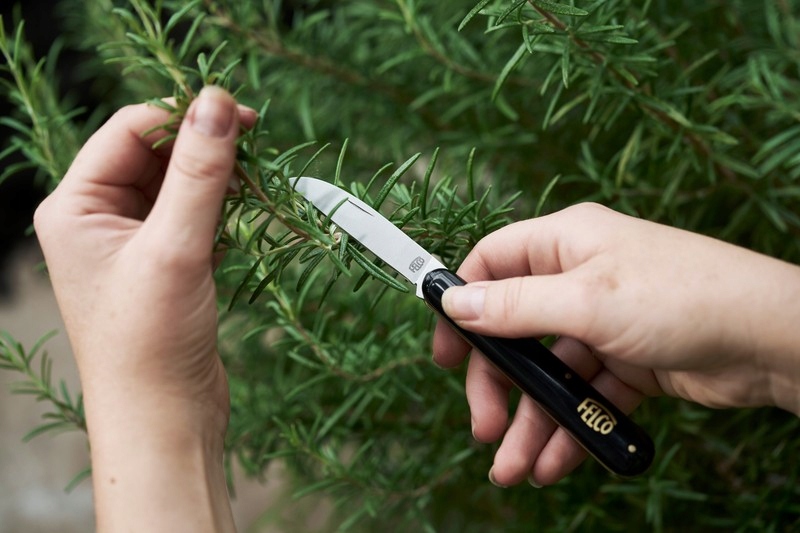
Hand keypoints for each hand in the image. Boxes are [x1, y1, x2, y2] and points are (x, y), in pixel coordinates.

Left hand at [34, 87, 255, 531]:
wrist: (163, 418)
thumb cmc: (150, 342)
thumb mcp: (174, 249)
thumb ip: (199, 173)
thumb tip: (217, 104)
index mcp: (76, 206)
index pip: (130, 130)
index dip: (184, 117)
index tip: (240, 117)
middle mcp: (98, 218)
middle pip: (156, 153)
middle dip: (206, 149)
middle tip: (255, 148)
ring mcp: (132, 242)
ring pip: (180, 184)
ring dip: (219, 180)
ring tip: (256, 189)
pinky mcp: (164, 264)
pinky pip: (194, 215)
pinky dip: (222, 211)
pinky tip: (244, 220)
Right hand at [433, 202, 799, 486]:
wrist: (768, 340)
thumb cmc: (681, 297)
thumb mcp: (585, 300)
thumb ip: (514, 305)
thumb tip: (454, 302)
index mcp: (565, 243)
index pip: (492, 265)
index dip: (461, 305)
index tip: (444, 353)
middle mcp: (578, 279)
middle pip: (515, 332)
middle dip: (498, 385)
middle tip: (483, 426)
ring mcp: (603, 322)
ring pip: (550, 375)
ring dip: (531, 420)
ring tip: (516, 467)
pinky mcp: (627, 362)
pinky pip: (584, 396)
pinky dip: (570, 427)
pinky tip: (556, 461)